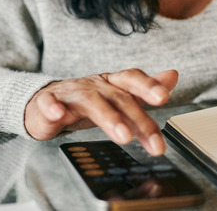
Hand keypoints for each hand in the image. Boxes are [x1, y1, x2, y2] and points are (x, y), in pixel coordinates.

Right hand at [24, 69, 178, 155]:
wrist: (43, 102)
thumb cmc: (85, 101)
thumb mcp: (117, 95)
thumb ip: (144, 89)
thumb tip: (173, 76)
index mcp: (111, 83)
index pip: (132, 80)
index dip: (148, 85)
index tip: (164, 97)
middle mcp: (94, 85)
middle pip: (118, 98)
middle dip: (138, 118)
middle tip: (153, 141)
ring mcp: (71, 93)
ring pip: (91, 102)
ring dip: (109, 118)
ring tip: (124, 137)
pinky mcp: (47, 103)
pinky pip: (49, 103)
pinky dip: (53, 108)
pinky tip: (59, 115)